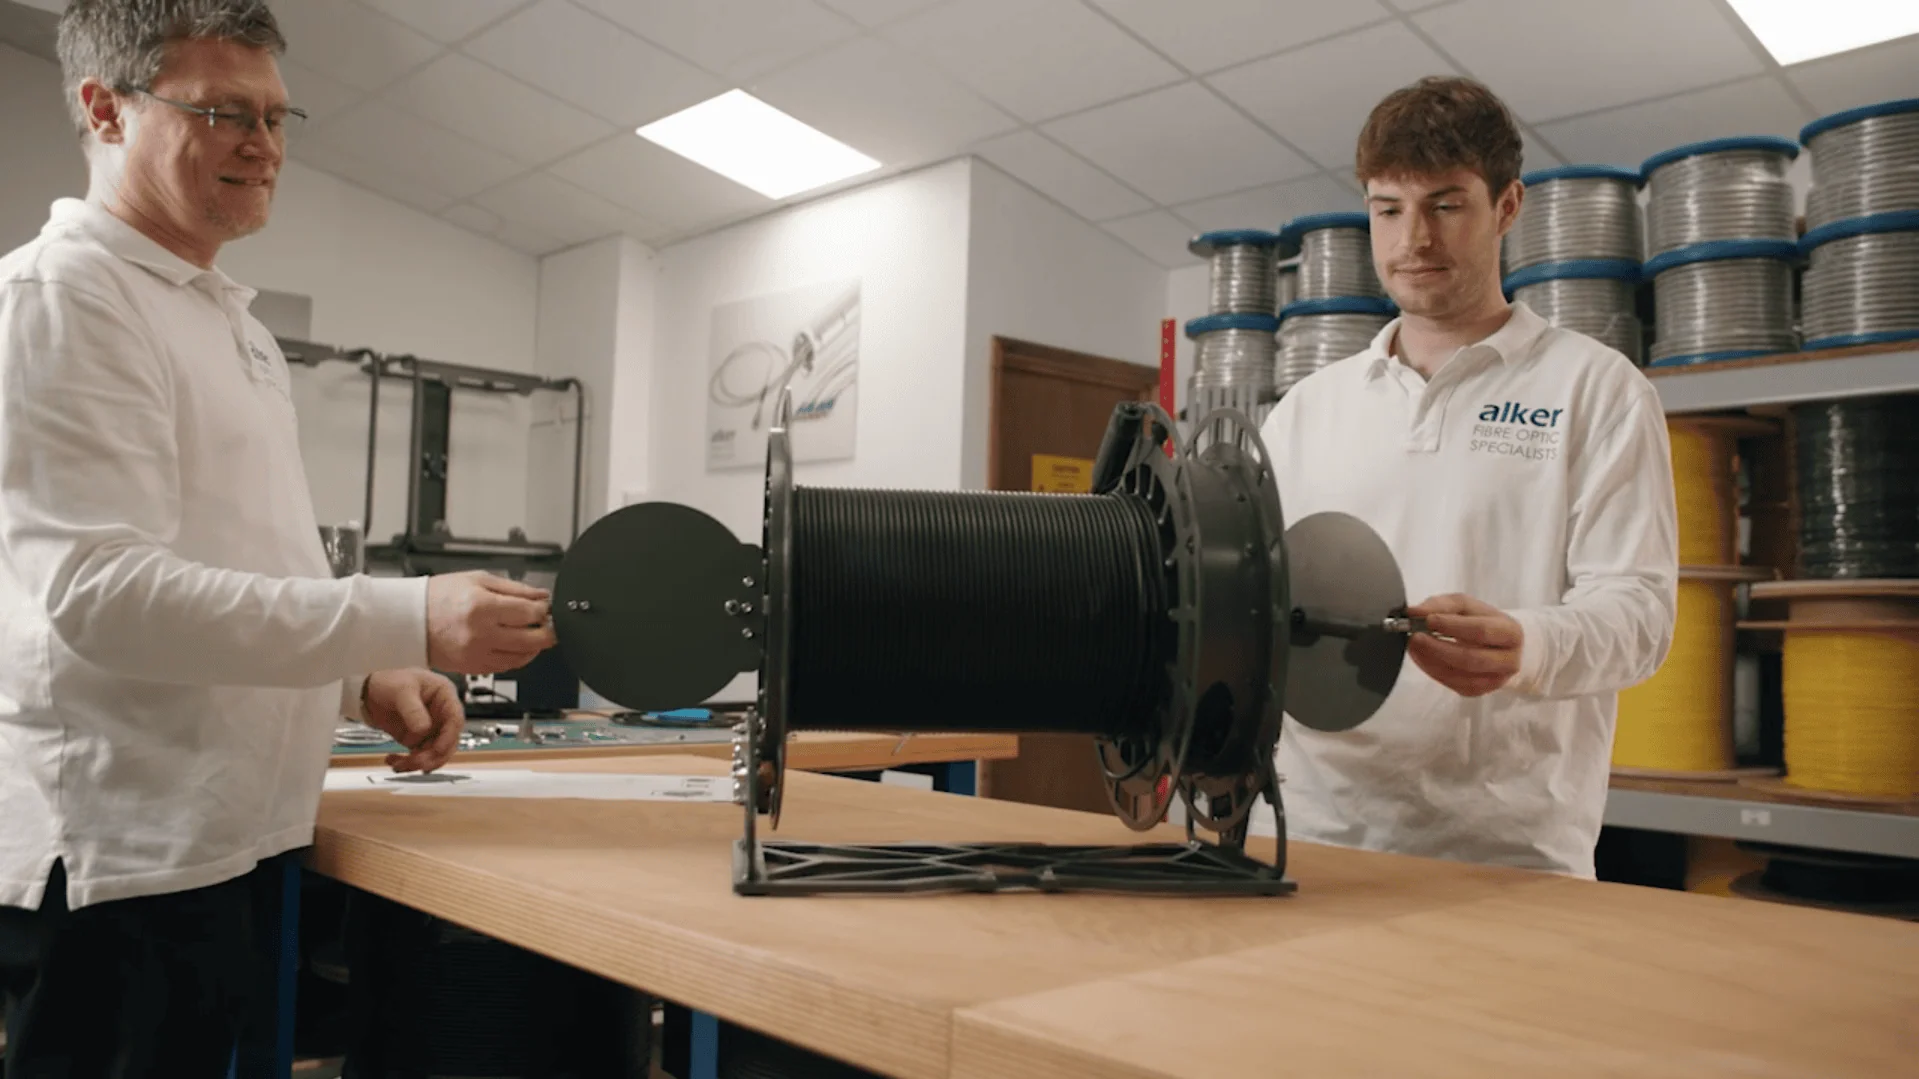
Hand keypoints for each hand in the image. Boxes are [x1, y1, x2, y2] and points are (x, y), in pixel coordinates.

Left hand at [363, 668, 463, 772]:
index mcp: (444, 696)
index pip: (455, 719)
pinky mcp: (419, 740)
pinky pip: (420, 756)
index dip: (449, 736)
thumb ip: (413, 709)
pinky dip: (408, 763)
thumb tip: (424, 730)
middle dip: (432, 756)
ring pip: (435, 753)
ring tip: (399, 765)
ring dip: (419, 763)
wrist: (371, 692)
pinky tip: (393, 761)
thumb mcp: (402, 690)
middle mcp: (442, 715)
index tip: (438, 749)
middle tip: (415, 763)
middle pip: (448, 741)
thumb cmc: (390, 683)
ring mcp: (432, 729)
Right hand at [426, 571, 555, 673]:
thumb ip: (515, 588)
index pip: (530, 612)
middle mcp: (481, 633)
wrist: (409, 620)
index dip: (545, 609)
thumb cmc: (439, 596)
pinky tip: (519, 645)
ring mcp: (478, 654)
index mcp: (482, 606)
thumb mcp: (478, 579)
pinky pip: (508, 667)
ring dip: (536, 645)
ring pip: (524, 656)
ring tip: (534, 632)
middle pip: (533, 638)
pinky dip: (520, 657)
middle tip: (551, 623)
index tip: (547, 606)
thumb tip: (542, 596)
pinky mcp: (474, 668)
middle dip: (549, 631)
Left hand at [1406, 593, 1523, 697]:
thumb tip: (1414, 612)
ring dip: (1432, 661)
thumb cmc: (1479, 621)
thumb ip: (1440, 606)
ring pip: (1461, 676)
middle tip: (1415, 637)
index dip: (1453, 626)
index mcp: (1511, 632)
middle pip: (1471, 658)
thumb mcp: (1464, 606)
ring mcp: (1496, 680)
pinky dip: (1434, 672)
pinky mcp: (1480, 691)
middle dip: (1438, 648)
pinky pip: (1454, 685)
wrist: (1496, 644)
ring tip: (1414, 647)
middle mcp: (1509, 660)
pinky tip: (1422, 658)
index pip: (1481, 631)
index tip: (1428, 620)